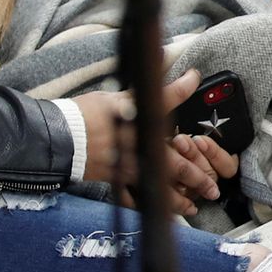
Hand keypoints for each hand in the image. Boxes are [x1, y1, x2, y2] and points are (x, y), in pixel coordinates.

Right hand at [72, 70, 227, 217]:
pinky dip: (148, 206)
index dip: (183, 86)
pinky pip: (134, 198)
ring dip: (179, 198)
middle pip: (175, 162)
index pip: (165, 99)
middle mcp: (138, 145)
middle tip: (214, 187)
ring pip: (159, 186)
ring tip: (194, 206)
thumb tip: (163, 57)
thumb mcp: (114, 96)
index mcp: (137, 120)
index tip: (194, 77)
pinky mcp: (114, 180)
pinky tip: (159, 213)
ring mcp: (128, 166)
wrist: (57, 138)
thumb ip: (142, 86)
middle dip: (197, 176)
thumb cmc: (84, 116)